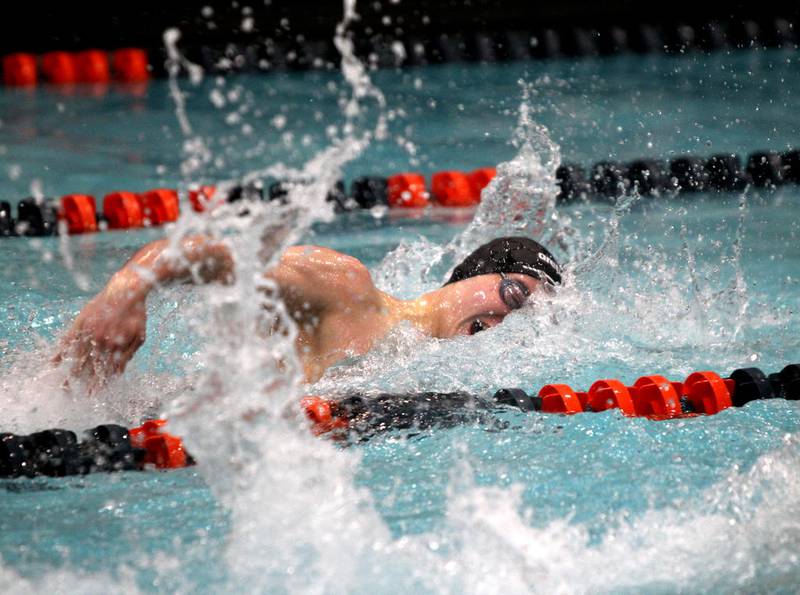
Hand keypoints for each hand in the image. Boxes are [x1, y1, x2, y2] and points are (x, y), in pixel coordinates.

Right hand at [54, 271, 148, 391]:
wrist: (127, 290)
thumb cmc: (137, 314)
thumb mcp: (139, 336)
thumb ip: (128, 355)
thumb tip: (117, 374)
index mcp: (115, 346)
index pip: (104, 370)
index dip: (98, 383)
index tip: (92, 395)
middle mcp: (100, 341)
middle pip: (88, 367)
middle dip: (80, 383)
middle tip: (71, 395)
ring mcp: (89, 331)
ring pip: (76, 357)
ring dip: (69, 372)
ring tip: (62, 385)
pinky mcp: (80, 322)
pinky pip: (67, 340)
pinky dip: (60, 351)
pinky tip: (52, 363)